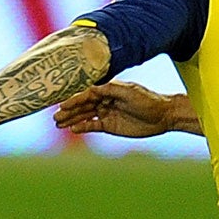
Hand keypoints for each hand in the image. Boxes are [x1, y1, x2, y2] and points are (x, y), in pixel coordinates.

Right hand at [54, 82, 179, 138]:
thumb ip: (110, 90)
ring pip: (85, 116)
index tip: (62, 105)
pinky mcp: (110, 126)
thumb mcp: (129, 92)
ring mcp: (107, 113)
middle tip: (55, 117)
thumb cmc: (147, 100)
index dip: (74, 100)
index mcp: (109, 90)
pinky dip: (83, 127)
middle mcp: (105, 101)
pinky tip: (73, 129)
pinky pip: (93, 126)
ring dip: (72, 119)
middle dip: (69, 111)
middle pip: (83, 106)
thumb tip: (91, 89)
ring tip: (59, 124)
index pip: (87, 94)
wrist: (162, 116)